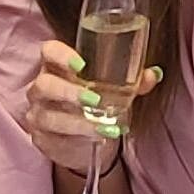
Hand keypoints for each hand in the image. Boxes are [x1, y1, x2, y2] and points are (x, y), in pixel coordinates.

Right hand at [21, 38, 159, 176]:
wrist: (85, 142)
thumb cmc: (96, 105)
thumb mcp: (115, 91)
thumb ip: (134, 82)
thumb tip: (154, 74)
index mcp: (57, 67)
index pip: (48, 51)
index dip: (60, 55)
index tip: (81, 64)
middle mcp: (42, 88)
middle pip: (43, 84)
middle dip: (68, 91)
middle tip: (95, 100)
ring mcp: (38, 113)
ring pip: (47, 115)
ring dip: (77, 121)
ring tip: (103, 127)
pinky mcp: (41, 137)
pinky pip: (52, 137)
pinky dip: (76, 138)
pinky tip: (96, 138)